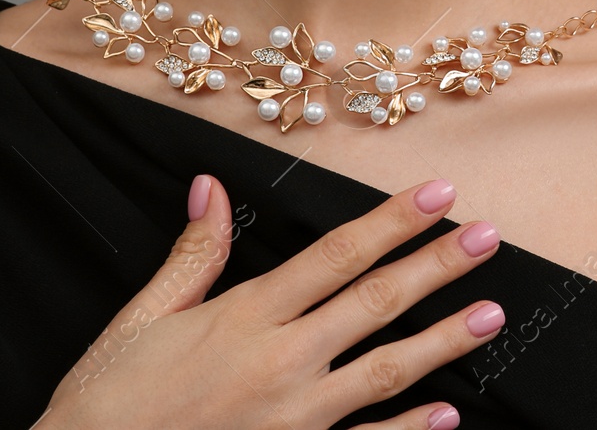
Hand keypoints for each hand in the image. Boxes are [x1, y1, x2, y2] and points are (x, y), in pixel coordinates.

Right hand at [37, 175, 500, 429]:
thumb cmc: (106, 405)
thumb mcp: (139, 322)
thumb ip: (190, 259)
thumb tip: (211, 189)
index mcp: (244, 316)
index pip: (336, 254)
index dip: (392, 220)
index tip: (438, 192)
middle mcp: (279, 361)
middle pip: (374, 302)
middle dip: (436, 266)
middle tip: (488, 237)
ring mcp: (293, 417)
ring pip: (384, 370)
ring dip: (443, 342)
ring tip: (491, 315)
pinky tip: (449, 415)